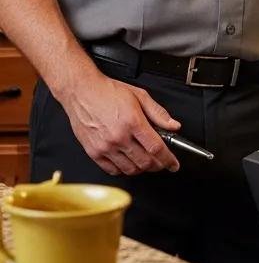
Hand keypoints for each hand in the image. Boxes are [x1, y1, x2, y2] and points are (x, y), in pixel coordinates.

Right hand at [60, 74, 181, 175]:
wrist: (82, 92)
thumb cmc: (108, 92)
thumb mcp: (140, 96)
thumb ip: (158, 113)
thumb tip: (173, 126)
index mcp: (133, 122)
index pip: (156, 148)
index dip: (168, 159)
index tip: (173, 164)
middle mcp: (119, 137)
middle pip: (144, 162)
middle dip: (158, 165)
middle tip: (162, 162)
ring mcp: (105, 147)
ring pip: (129, 169)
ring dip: (142, 169)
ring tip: (146, 162)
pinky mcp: (93, 152)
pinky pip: (111, 170)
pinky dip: (123, 170)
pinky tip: (128, 163)